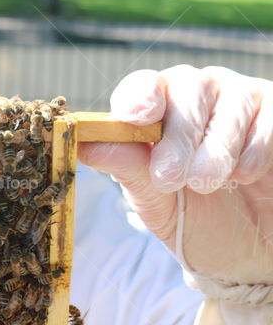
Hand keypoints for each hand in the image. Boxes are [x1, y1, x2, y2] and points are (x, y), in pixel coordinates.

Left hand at [78, 65, 272, 284]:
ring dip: (215, 147)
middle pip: (186, 88)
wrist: (251, 252)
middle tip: (169, 178)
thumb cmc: (195, 218)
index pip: (144, 85)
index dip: (139, 97)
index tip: (136, 118)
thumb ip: (126, 168)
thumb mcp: (155, 201)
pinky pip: (267, 119)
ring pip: (229, 101)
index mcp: (157, 107)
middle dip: (177, 135)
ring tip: (205, 183)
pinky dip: (254, 149)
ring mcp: (240, 99)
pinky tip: (244, 175)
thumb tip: (83, 144)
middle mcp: (197, 93)